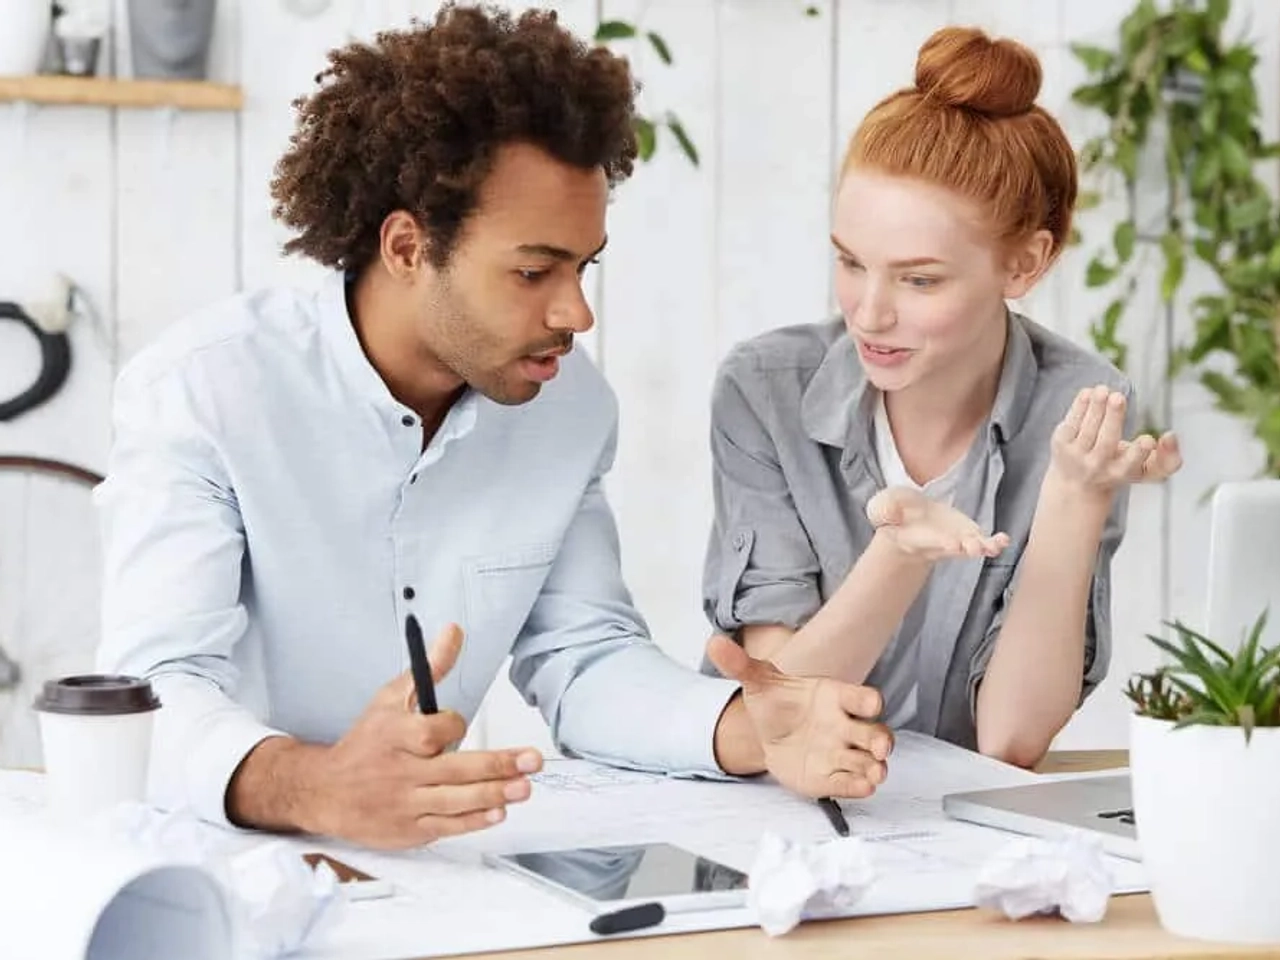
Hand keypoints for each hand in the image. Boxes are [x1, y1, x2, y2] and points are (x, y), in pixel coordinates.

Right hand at [308, 623, 543, 848]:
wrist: (325, 791)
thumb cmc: (366, 742)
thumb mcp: (391, 698)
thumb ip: (430, 668)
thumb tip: (454, 633)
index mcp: (396, 735)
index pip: (436, 731)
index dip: (454, 726)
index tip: (457, 724)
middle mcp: (401, 771)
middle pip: (455, 768)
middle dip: (498, 764)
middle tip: (532, 760)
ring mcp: (406, 803)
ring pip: (456, 800)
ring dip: (494, 794)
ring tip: (524, 787)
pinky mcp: (410, 829)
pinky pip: (447, 825)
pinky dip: (473, 820)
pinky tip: (498, 812)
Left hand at [706, 635, 892, 798]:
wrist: (767, 731)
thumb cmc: (775, 702)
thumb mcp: (757, 680)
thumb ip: (740, 663)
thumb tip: (715, 643)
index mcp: (834, 697)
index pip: (861, 696)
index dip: (868, 700)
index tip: (871, 704)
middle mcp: (844, 726)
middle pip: (874, 732)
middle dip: (881, 740)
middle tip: (881, 748)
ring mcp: (840, 753)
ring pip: (868, 761)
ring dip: (875, 768)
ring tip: (875, 773)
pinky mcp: (831, 777)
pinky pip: (850, 783)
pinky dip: (858, 786)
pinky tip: (862, 787)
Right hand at [867, 486, 1009, 560]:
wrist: (908, 522)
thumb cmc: (895, 515)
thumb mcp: (882, 508)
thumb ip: (884, 509)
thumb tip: (890, 512)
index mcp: (919, 537)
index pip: (931, 541)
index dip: (942, 542)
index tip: (952, 544)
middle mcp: (940, 542)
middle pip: (955, 549)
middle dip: (965, 548)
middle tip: (975, 548)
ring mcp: (957, 540)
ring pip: (973, 547)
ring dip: (984, 547)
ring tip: (997, 545)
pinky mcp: (968, 534)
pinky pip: (983, 541)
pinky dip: (994, 542)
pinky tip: (1004, 539)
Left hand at [1050, 385, 1181, 492]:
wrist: (1076, 484)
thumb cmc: (1121, 469)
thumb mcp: (1147, 470)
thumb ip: (1168, 458)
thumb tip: (1170, 436)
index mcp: (1122, 472)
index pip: (1132, 464)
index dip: (1139, 452)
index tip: (1148, 440)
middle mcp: (1098, 467)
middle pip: (1106, 443)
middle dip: (1112, 419)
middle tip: (1118, 397)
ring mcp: (1077, 457)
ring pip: (1087, 430)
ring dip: (1096, 407)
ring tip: (1104, 389)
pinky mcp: (1061, 446)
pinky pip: (1071, 424)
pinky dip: (1079, 407)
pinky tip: (1088, 392)